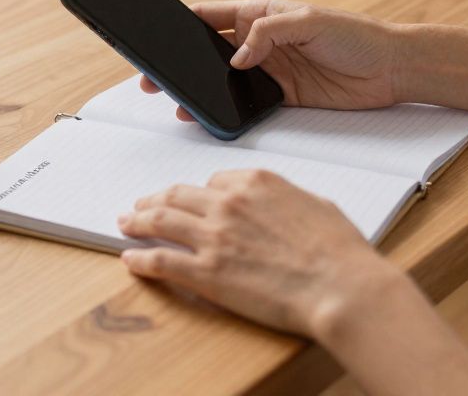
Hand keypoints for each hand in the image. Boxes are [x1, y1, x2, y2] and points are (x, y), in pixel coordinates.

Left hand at [118, 169, 398, 335]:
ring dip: (138, 221)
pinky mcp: (205, 272)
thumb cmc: (339, 252)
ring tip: (127, 223)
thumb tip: (280, 206)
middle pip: (178, 195)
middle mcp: (228, 203)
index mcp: (256, 182)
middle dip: (155, 199)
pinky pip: (160, 260)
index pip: (214, 182)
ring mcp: (213, 237)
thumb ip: (287, 199)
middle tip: (142, 204)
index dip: (200, 194)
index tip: (192, 201)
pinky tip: (131, 260)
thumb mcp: (316, 206)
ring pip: (160, 220)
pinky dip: (140, 259)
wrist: (340, 286)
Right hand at [142, 0, 402, 119]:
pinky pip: (245, 103)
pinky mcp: (281, 96)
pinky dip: (227, 110)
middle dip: (181, 63)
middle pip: (208, 51)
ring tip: (177, 102)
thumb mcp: (308, 21)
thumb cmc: (355, 34)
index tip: (157, 34)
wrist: (391, 69)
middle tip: (155, 78)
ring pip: (222, 80)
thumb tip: (236, 57)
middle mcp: (260, 42)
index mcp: (260, 14)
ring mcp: (268, 70)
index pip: (210, 15)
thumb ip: (268, 34)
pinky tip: (211, 116)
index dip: (182, 23)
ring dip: (201, 90)